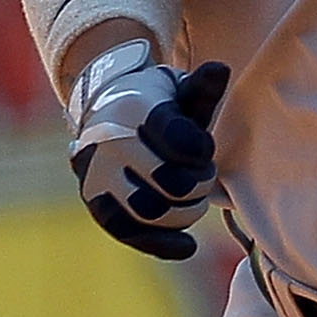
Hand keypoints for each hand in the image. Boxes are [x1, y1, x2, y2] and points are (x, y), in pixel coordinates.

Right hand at [68, 51, 228, 260]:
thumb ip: (202, 88)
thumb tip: (220, 70)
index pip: (183, 143)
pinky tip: (187, 246)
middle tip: (201, 175)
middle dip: (198, 183)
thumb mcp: (179, 91)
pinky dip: (162, 244)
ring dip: (185, 211)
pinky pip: (129, 233)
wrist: (106, 112)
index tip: (202, 149)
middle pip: (173, 183)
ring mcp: (97, 174)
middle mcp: (108, 141)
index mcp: (133, 109)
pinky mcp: (96, 202)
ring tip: (191, 198)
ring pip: (152, 212)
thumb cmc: (157, 104)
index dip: (202, 153)